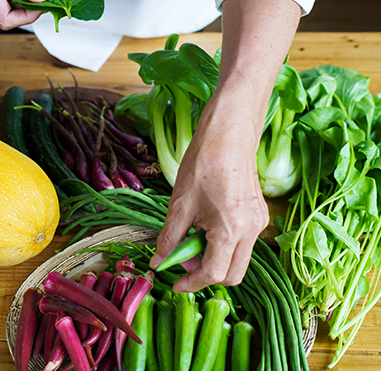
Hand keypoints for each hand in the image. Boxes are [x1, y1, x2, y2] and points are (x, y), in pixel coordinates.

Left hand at [149, 88, 268, 292]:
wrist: (229, 135)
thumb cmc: (203, 163)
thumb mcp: (179, 204)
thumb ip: (169, 237)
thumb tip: (158, 261)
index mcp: (230, 230)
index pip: (213, 274)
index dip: (191, 283)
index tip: (173, 283)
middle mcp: (252, 231)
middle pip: (232, 275)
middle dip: (205, 274)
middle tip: (181, 258)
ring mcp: (259, 224)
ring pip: (239, 261)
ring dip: (214, 259)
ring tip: (191, 236)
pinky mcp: (260, 216)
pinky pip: (243, 244)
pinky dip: (223, 245)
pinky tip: (205, 226)